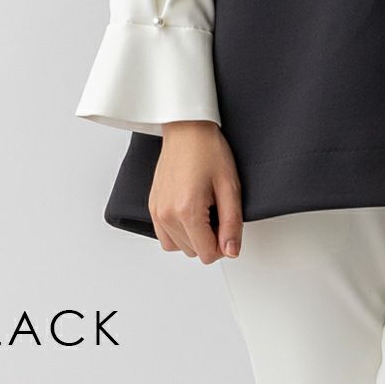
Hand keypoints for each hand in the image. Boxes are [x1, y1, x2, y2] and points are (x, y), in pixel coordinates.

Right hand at [149, 120, 243, 261]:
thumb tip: (232, 251)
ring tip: (204, 208)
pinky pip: (165, 237)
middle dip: (210, 238)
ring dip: (194, 236)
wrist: (187, 130)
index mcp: (187, 211)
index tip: (227, 221)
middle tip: (217, 208)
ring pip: (179, 247)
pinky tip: (191, 211)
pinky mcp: (152, 207)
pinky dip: (180, 231)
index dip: (224, 243)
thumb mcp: (230, 185)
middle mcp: (167, 215)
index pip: (208, 254)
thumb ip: (232, 223)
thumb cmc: (208, 150)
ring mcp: (156, 212)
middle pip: (194, 252)